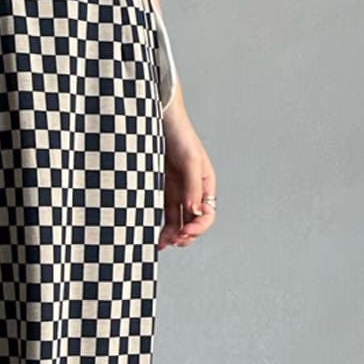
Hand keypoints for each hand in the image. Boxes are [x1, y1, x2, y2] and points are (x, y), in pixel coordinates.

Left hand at [158, 101, 215, 250]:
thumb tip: (194, 212)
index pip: (207, 214)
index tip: (186, 231)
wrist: (157, 119)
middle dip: (186, 235)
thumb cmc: (179, 135)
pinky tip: (155, 236)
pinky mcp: (160, 190)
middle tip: (175, 241)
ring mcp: (176, 191)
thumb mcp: (190, 160)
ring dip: (173, 235)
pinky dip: (160, 226)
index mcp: (205, 184)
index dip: (199, 226)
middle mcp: (192, 191)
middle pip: (193, 222)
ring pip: (177, 221)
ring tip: (162, 244)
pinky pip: (162, 213)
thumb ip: (192, 187)